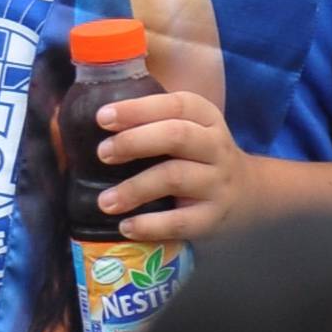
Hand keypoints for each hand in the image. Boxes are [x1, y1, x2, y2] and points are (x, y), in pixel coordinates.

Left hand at [93, 90, 251, 241]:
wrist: (248, 194)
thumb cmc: (200, 156)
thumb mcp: (188, 129)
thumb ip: (149, 120)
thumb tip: (83, 118)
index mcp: (206, 117)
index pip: (175, 105)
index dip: (138, 109)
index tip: (102, 117)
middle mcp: (216, 146)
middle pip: (176, 136)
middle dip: (134, 142)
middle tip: (102, 153)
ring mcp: (217, 183)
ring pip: (175, 178)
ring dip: (135, 189)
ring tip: (104, 201)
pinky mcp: (213, 218)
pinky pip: (180, 222)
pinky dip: (150, 225)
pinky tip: (126, 226)